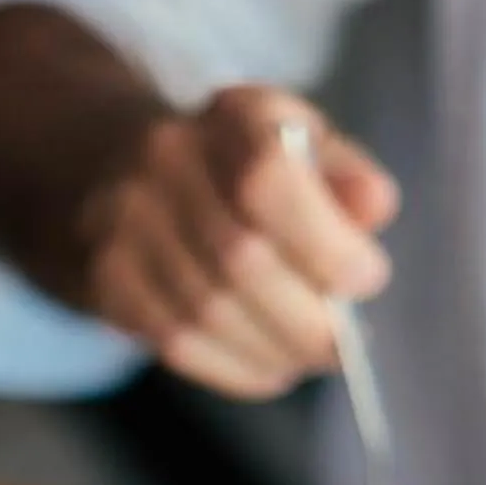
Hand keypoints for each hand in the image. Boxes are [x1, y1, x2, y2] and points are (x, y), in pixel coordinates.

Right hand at [77, 82, 396, 399]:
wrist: (114, 163)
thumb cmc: (237, 161)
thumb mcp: (300, 143)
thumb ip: (344, 173)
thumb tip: (376, 207)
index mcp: (229, 116)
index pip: (268, 180)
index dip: (324, 244)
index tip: (365, 278)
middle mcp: (166, 162)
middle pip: (239, 261)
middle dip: (307, 319)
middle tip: (344, 344)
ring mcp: (126, 224)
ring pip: (208, 314)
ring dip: (275, 351)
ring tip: (308, 354)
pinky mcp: (110, 283)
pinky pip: (180, 345)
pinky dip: (239, 368)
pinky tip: (271, 363)